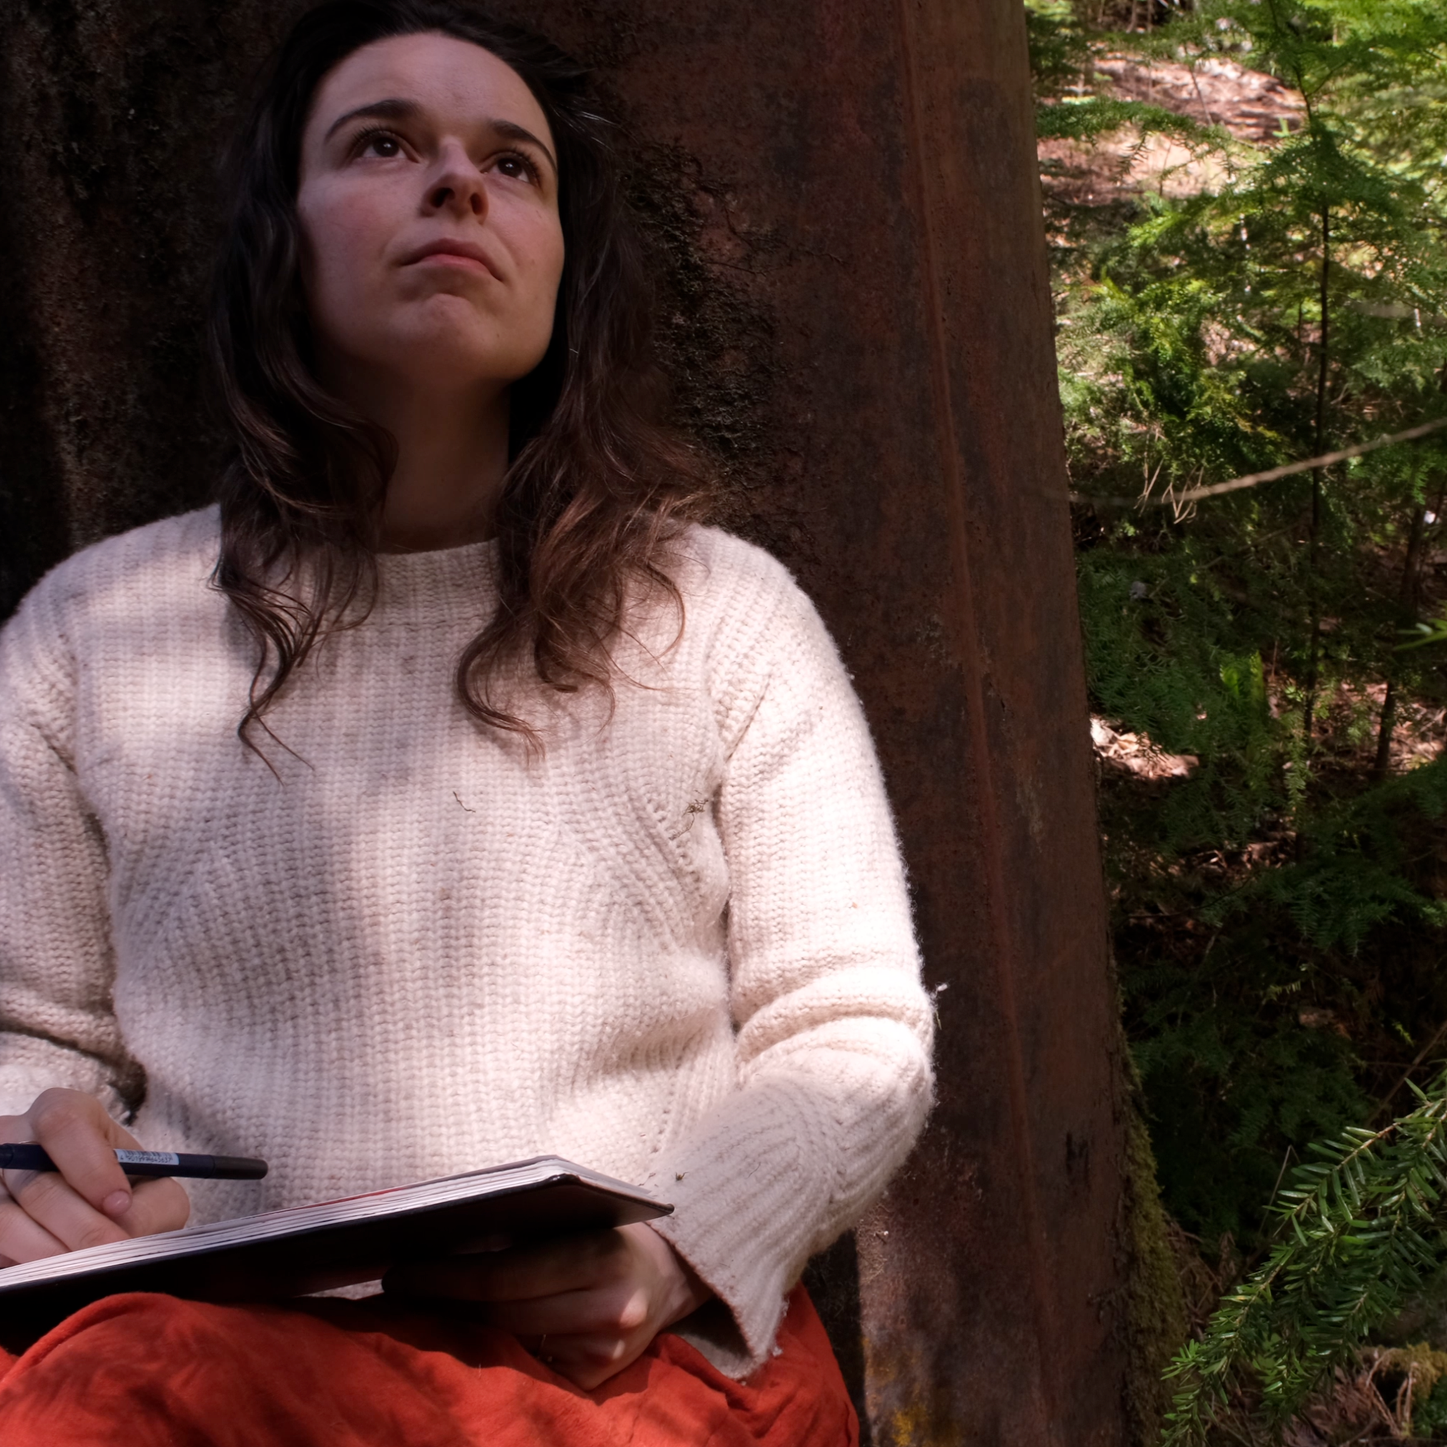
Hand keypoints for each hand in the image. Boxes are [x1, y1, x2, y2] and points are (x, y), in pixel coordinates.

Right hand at [0, 1087, 189, 1266]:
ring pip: (7, 1222)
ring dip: (50, 1252)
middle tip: (110, 1251)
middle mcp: (16, 1143)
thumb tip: (123, 1231)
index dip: (91, 1167)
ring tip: (85, 1269)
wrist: (98, 1225)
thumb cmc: (127, 1197)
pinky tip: (54, 1271)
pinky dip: (26, 1264)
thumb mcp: (154, 1190)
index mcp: (65, 1115)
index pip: (63, 1124)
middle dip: (80, 1225)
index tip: (119, 1204)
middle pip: (36, 1182)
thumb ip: (152, 1206)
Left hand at [384, 1222, 711, 1388]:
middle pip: (499, 1315)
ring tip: (428, 1306)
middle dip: (444, 1302)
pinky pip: (531, 1365)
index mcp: (601, 1256)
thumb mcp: (572, 1216)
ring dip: (466, 1326)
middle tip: (401, 1288)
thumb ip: (518, 1230)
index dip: (442, 1278)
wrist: (669, 1274)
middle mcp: (608, 1309)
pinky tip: (474, 1330)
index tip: (398, 1273)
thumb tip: (438, 1246)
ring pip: (509, 1342)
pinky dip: (499, 1347)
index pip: (500, 1276)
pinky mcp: (598, 1379)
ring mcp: (605, 1352)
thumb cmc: (607, 1230)